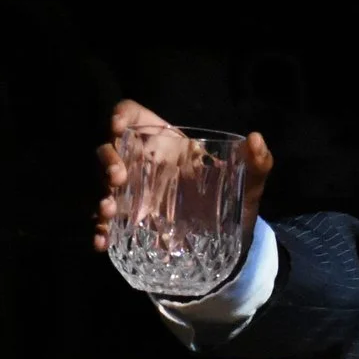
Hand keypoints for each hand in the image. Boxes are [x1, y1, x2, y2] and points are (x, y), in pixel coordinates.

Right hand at [93, 99, 273, 252]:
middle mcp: (144, 163)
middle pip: (110, 149)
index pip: (134, 116)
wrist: (234, 239)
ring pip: (104, 186)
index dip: (121, 115)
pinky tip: (102, 242)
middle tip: (118, 177)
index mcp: (167, 143)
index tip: (118, 125)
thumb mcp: (250, 182)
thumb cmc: (237, 197)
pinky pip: (108, 223)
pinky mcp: (133, 221)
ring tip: (109, 211)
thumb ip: (258, 162)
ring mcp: (135, 192)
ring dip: (100, 197)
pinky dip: (100, 232)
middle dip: (108, 159)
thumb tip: (256, 140)